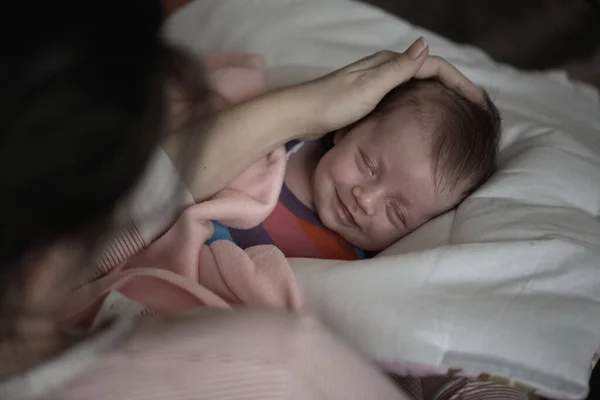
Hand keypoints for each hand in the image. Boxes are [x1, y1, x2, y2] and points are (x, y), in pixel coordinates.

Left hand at [297, 37, 483, 137]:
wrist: (300, 115)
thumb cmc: (331, 103)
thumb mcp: (368, 87)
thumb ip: (397, 69)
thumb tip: (424, 45)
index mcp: (387, 63)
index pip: (433, 65)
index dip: (459, 81)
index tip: (477, 101)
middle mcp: (384, 69)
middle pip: (428, 73)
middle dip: (453, 86)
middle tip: (474, 108)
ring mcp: (376, 83)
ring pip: (416, 85)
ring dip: (438, 95)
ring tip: (456, 113)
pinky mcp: (369, 98)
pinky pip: (403, 97)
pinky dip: (419, 104)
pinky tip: (422, 119)